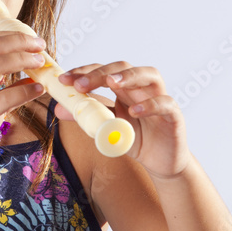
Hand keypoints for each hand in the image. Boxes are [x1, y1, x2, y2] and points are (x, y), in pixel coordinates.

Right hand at [0, 30, 46, 176]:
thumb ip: (5, 89)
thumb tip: (31, 80)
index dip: (13, 35)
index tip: (32, 40)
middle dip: (21, 41)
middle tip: (41, 46)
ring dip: (22, 59)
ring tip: (41, 63)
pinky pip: (4, 98)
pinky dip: (25, 91)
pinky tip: (38, 90)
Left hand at [56, 62, 189, 177]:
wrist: (161, 162)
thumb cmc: (134, 139)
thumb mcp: (105, 129)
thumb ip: (85, 117)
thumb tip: (58, 109)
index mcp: (124, 88)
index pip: (103, 71)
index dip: (84, 72)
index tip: (64, 80)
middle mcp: (142, 88)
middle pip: (123, 68)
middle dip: (100, 73)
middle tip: (80, 85)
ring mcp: (159, 98)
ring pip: (150, 75)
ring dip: (129, 76)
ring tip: (111, 82)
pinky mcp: (173, 115)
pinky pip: (165, 103)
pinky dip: (151, 104)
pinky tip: (135, 111)